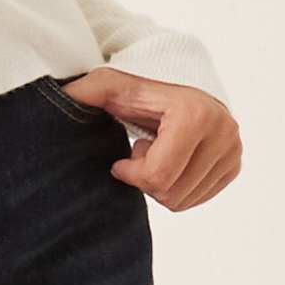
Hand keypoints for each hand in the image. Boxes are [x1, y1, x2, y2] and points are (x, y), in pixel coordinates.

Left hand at [58, 70, 241, 211]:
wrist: (177, 84)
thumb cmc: (140, 89)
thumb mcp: (110, 86)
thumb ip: (83, 93)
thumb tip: (51, 98)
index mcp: (194, 114)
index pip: (157, 176)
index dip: (132, 174)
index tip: (122, 159)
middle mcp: (222, 131)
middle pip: (170, 193)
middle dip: (146, 180)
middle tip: (142, 152)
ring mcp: (232, 148)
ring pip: (183, 200)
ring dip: (161, 183)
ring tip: (159, 152)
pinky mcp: (234, 162)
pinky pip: (198, 198)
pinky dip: (178, 187)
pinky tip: (172, 160)